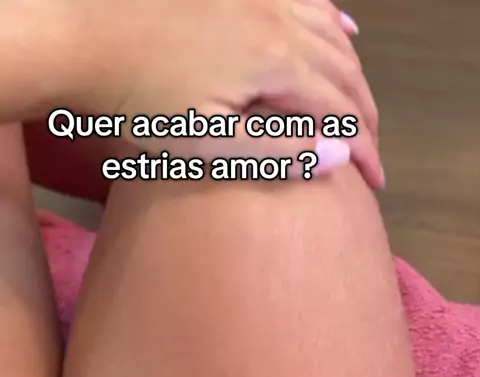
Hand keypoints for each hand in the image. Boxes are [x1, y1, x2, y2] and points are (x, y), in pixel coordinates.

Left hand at [64, 0, 381, 186]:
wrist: (81, 36)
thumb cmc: (136, 100)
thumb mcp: (205, 144)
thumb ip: (275, 153)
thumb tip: (338, 155)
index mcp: (275, 63)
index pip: (342, 112)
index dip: (366, 150)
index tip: (375, 182)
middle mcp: (278, 19)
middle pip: (346, 71)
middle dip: (367, 116)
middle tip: (372, 154)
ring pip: (333, 32)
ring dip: (356, 73)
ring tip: (365, 108)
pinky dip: (333, 19)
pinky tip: (342, 28)